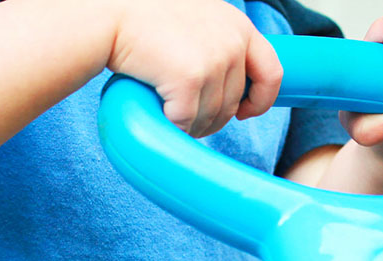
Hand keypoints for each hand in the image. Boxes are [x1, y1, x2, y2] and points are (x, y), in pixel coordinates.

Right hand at [107, 0, 282, 137]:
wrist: (111, 14)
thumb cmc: (145, 17)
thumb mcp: (197, 18)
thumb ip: (219, 39)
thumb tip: (231, 81)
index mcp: (239, 26)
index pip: (272, 72)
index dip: (260, 100)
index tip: (244, 112)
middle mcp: (232, 42)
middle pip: (233, 103)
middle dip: (212, 118)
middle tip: (187, 115)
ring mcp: (214, 61)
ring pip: (211, 117)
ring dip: (192, 125)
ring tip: (171, 114)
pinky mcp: (190, 79)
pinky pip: (187, 121)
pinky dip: (173, 125)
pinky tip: (160, 115)